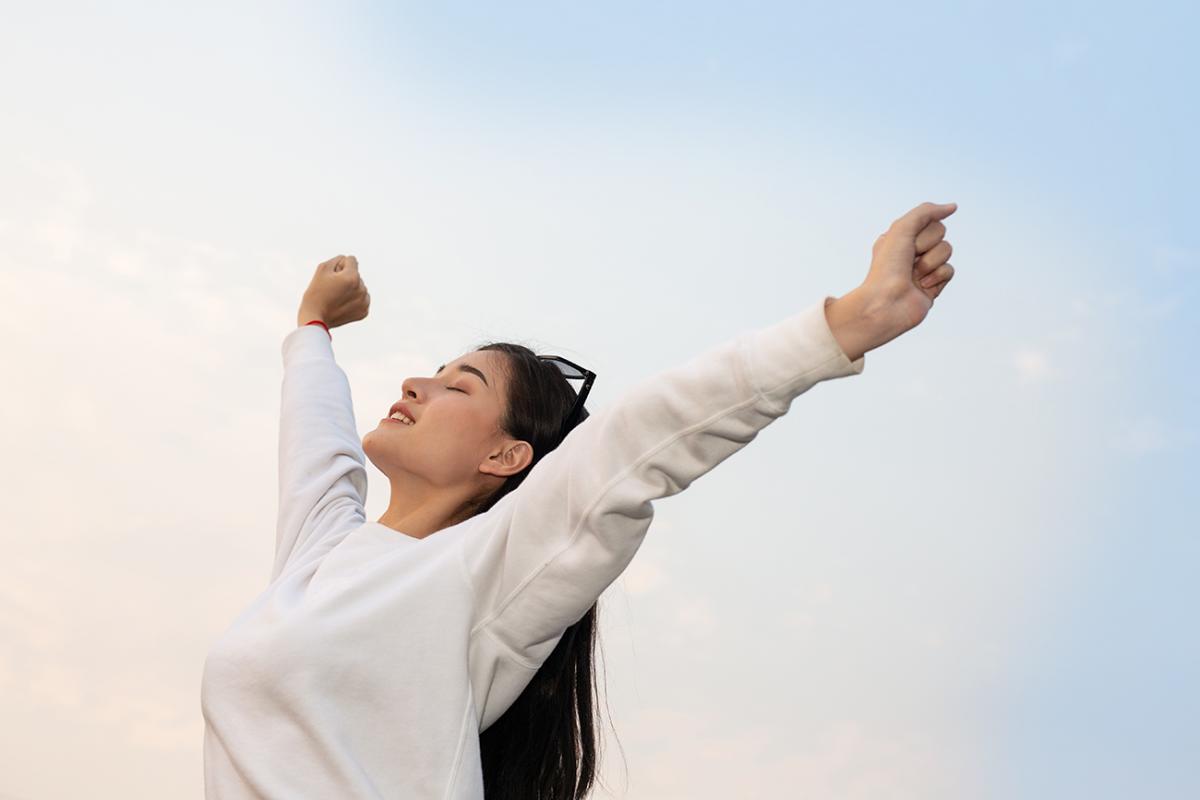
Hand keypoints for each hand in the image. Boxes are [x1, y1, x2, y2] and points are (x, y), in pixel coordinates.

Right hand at [296, 255, 370, 328]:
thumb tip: (348, 260)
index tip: (332, 276)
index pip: (351, 260)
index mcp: (352, 277)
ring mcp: (364, 301)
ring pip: (359, 287)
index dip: (339, 265)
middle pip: (355, 274)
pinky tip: (343, 305)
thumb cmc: (316, 292)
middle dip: (345, 278)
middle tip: (332, 289)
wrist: (315, 318)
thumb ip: (338, 260)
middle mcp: (362, 289)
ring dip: (351, 289)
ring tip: (337, 298)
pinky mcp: (364, 312)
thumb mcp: (322, 269)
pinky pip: (361, 299)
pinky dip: (354, 300)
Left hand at [861, 201, 957, 337]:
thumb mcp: (901, 229)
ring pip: (947, 250)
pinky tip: (922, 286)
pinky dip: (937, 276)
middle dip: (926, 245)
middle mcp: (912, 251)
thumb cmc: (887, 266)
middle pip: (940, 233)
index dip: (921, 232)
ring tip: (914, 276)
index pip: (929, 220)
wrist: (885, 303)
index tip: (906, 245)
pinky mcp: (934, 285)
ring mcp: (924, 268)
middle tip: (909, 260)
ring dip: (930, 262)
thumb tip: (952, 207)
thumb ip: (926, 212)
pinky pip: (950, 270)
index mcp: (901, 236)